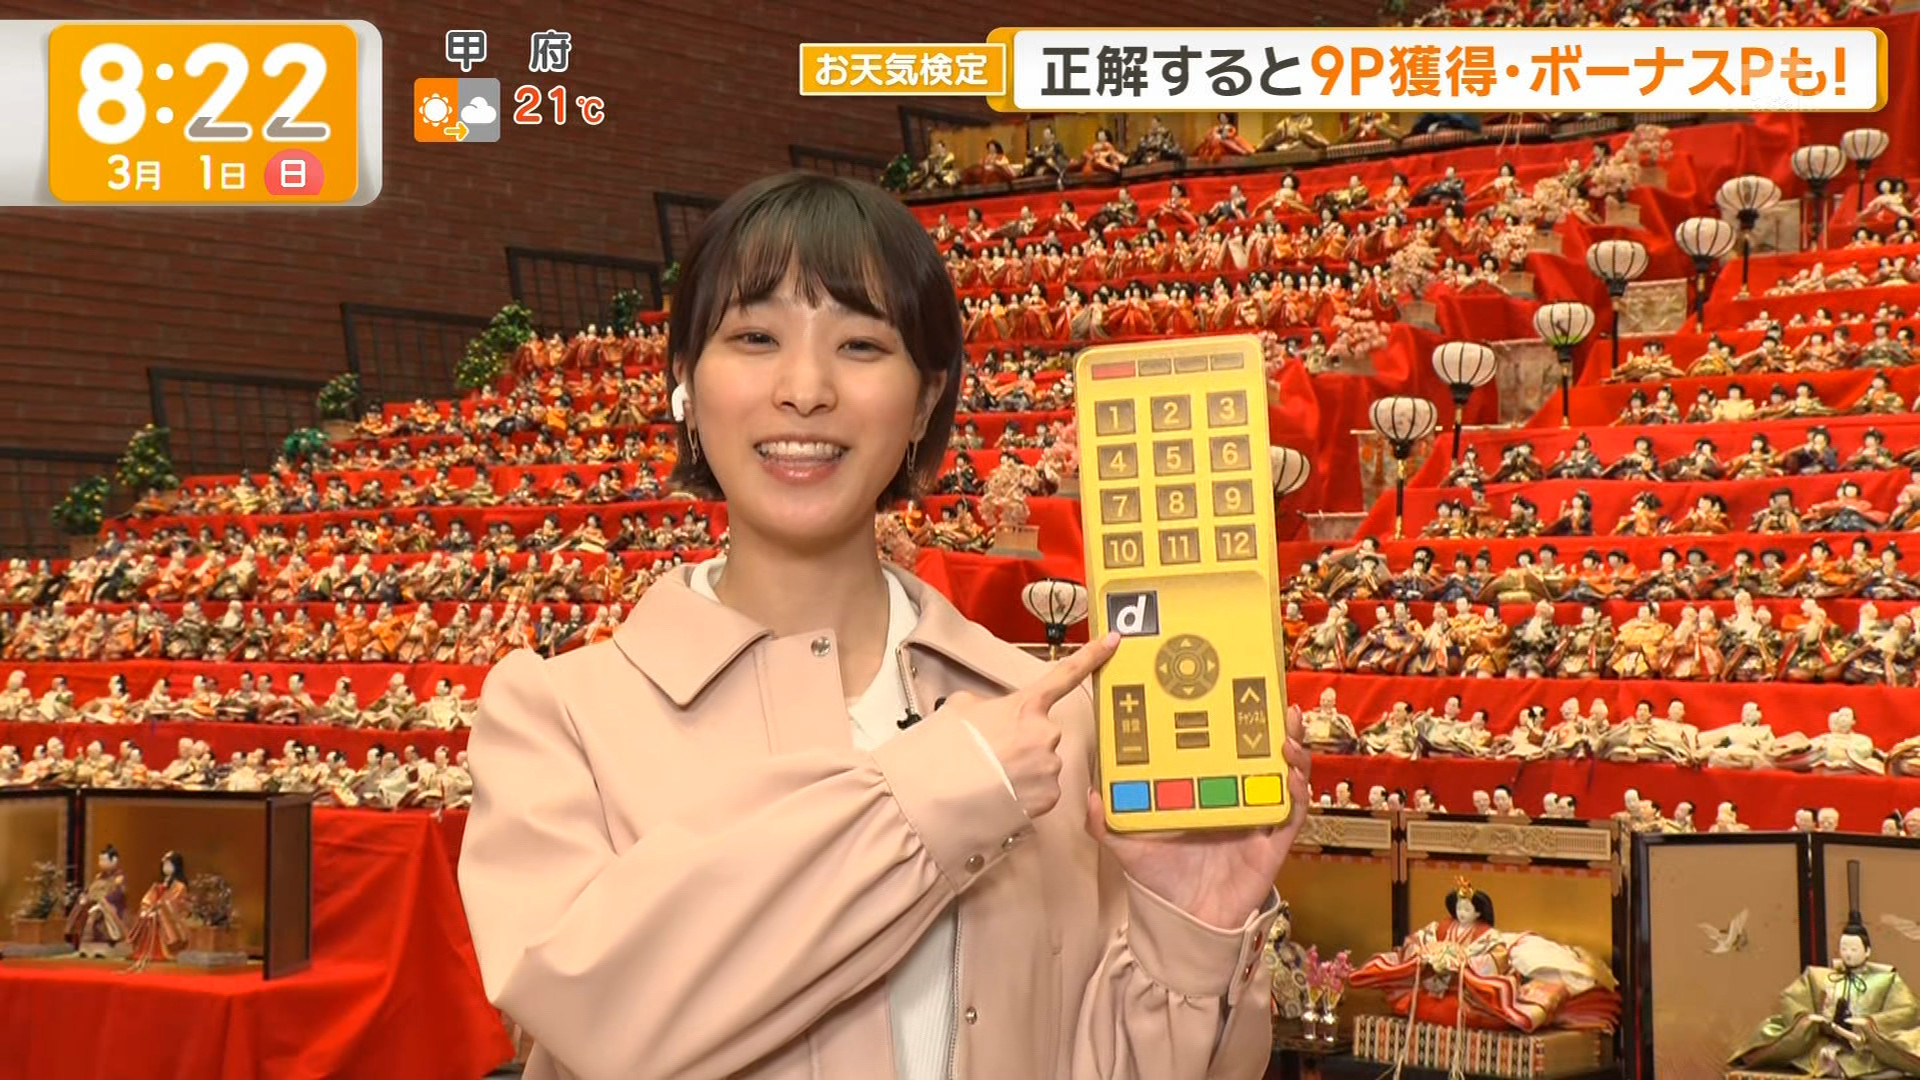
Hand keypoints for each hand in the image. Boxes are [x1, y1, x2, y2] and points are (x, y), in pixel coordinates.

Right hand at [938, 631, 1119, 818]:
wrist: (939, 793)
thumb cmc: (947, 750)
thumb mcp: (959, 709)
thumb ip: (984, 705)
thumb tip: (987, 714)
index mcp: (1026, 706)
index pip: (1066, 674)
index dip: (1092, 655)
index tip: (1113, 641)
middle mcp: (1046, 734)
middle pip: (1043, 734)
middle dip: (1022, 743)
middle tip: (992, 755)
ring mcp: (1050, 766)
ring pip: (1042, 765)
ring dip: (1022, 771)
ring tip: (991, 778)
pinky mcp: (1048, 797)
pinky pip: (1041, 792)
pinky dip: (1024, 795)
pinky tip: (1001, 795)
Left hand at [1087, 704, 1312, 928]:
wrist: (1184, 922)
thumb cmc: (1160, 879)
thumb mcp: (1128, 844)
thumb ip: (1106, 821)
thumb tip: (1092, 794)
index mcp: (1205, 789)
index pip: (1221, 747)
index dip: (1229, 720)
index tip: (1228, 690)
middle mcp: (1234, 797)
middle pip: (1259, 753)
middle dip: (1269, 724)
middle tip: (1270, 697)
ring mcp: (1256, 818)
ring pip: (1283, 775)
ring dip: (1291, 749)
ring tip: (1286, 727)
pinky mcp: (1272, 843)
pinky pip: (1291, 814)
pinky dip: (1296, 792)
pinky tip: (1291, 774)